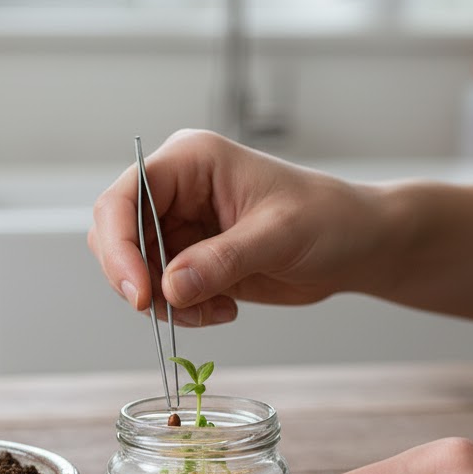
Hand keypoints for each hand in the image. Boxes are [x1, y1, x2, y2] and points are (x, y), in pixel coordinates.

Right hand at [88, 129, 393, 327]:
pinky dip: (183, 311)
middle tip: (172, 311)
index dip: (119, 247)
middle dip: (137, 280)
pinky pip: (162, 293)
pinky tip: (225, 309)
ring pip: (135, 271)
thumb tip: (169, 288)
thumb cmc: (329, 220)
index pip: (124, 198)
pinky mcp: (189, 259)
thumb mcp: (279, 236)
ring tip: (215, 309)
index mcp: (190, 161)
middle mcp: (175, 191)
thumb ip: (222, 260)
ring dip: (166, 303)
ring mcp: (180, 226)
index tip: (140, 295)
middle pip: (116, 237)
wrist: (355, 245)